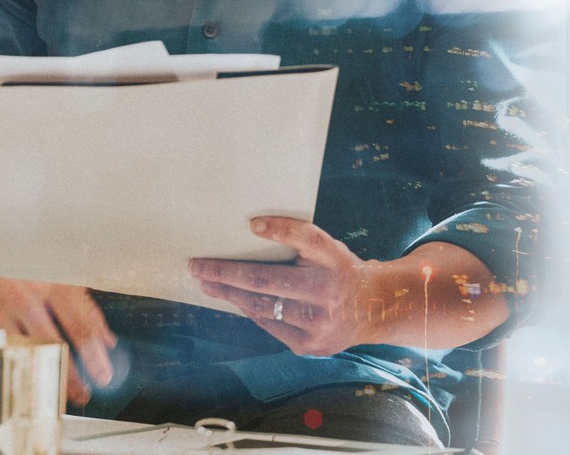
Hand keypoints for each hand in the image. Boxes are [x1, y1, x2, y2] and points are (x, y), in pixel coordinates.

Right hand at [0, 270, 116, 407]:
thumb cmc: (26, 267)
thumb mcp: (61, 278)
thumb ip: (85, 310)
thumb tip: (107, 342)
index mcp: (50, 281)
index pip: (77, 322)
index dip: (92, 354)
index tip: (103, 377)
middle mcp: (22, 293)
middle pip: (48, 341)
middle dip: (68, 374)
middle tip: (80, 393)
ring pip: (18, 350)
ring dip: (38, 377)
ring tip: (54, 394)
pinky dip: (4, 368)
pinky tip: (18, 380)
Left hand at [189, 217, 381, 356]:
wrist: (371, 310)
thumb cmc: (340, 270)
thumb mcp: (329, 248)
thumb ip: (298, 236)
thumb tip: (251, 227)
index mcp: (333, 262)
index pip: (306, 238)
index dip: (280, 229)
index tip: (251, 224)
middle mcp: (326, 293)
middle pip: (266, 280)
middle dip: (225, 273)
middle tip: (197, 266)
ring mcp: (316, 324)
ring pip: (261, 307)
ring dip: (229, 294)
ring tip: (207, 283)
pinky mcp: (307, 345)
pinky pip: (268, 325)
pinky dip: (249, 309)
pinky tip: (234, 298)